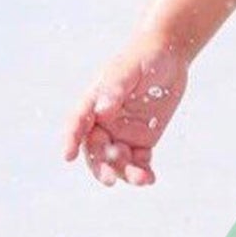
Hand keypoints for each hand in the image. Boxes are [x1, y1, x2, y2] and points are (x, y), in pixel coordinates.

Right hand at [62, 35, 187, 187]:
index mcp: (93, 102)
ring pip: (117, 161)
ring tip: (141, 179)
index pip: (77, 123)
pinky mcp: (142, 141)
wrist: (168, 56)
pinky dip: (143, 173)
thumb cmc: (143, 56)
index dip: (70, 139)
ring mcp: (122, 133)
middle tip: (109, 180)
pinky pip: (139, 162)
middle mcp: (103, 121)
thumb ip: (115, 88)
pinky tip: (149, 179)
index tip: (67, 156)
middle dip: (100, 166)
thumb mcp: (128, 68)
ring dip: (125, 173)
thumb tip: (102, 109)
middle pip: (95, 150)